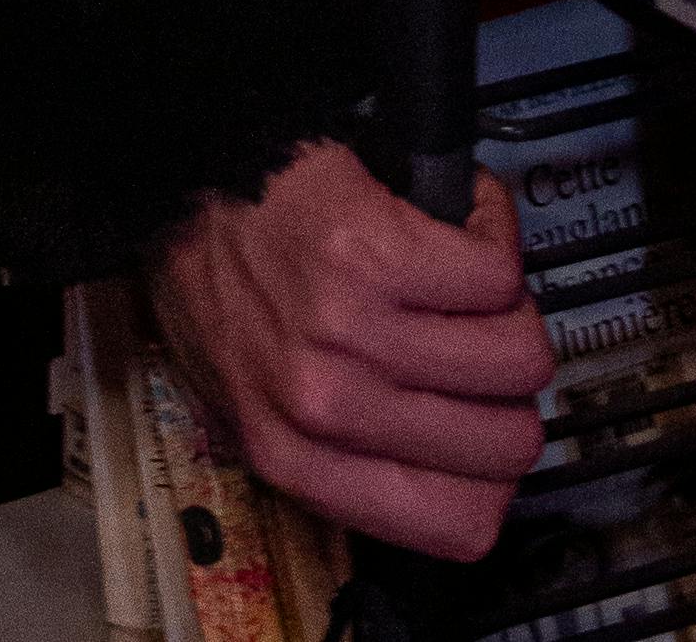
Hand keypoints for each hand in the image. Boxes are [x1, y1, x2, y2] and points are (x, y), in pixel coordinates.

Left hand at [147, 138, 553, 559]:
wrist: (178, 170)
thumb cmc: (212, 276)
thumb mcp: (247, 402)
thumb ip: (335, 461)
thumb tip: (435, 484)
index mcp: (299, 461)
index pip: (462, 524)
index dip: (491, 476)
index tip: (480, 430)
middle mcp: (329, 407)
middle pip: (509, 439)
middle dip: (506, 389)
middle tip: (475, 343)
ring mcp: (352, 332)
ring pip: (517, 354)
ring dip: (507, 311)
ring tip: (466, 280)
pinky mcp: (374, 254)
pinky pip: (495, 272)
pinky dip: (492, 240)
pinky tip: (457, 223)